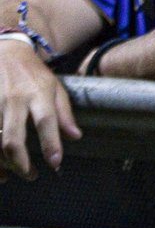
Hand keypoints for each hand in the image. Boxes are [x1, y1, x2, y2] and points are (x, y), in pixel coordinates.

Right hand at [0, 40, 79, 178]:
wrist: (5, 52)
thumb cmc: (33, 74)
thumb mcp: (55, 87)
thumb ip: (64, 114)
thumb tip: (75, 137)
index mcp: (38, 94)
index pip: (46, 121)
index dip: (50, 144)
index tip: (55, 163)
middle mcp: (14, 100)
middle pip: (13, 139)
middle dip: (21, 164)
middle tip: (32, 176)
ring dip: (3, 164)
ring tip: (13, 175)